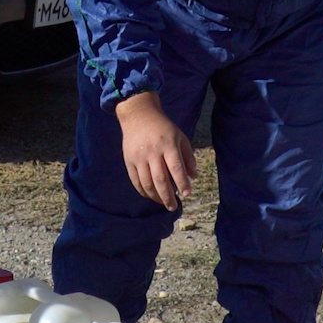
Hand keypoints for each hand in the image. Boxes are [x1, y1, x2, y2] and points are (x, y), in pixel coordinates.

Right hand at [114, 91, 194, 210]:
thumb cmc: (163, 127)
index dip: (182, 182)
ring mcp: (139, 157)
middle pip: (160, 179)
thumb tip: (193, 177)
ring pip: (147, 183)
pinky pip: (136, 181)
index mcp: (168, 145)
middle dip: (168, 196)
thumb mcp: (180, 136)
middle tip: (174, 206)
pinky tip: (151, 196)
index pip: (176, 168)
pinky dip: (144, 191)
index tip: (187, 194)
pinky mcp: (129, 160)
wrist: (138, 115)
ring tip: (163, 202)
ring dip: (156, 197)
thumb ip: (188, 156)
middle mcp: (153, 152)